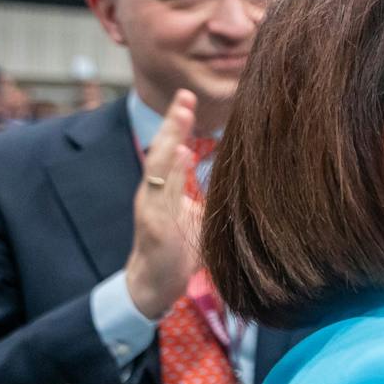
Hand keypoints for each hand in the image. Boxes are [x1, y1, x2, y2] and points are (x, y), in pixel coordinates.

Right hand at [124, 89, 203, 320]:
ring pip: (158, 168)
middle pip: (160, 151)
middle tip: (184, 96)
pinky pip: (163, 195)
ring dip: (169, 140)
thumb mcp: (194, 217)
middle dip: (171, 123)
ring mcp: (152, 209)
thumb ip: (202, 194)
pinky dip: (170, 173)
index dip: (176, 124)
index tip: (187, 98)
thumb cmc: (177, 251)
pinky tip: (179, 154)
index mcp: (162, 189)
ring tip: (181, 117)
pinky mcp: (156, 227)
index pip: (168, 149)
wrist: (153, 287)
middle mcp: (153, 194)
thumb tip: (232, 176)